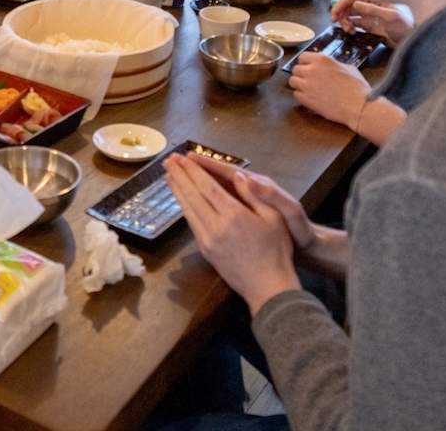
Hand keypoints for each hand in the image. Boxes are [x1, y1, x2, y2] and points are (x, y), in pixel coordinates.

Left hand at [164, 153, 301, 314]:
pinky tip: (181, 200)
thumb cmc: (277, 251)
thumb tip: (237, 175)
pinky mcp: (205, 251)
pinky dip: (184, 208)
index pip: (208, 187)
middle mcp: (216, 226)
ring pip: (187, 210)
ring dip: (177, 191)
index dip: (193, 171)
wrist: (268, 288)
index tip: (182, 158)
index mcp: (234, 215)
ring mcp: (207, 240)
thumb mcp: (274, 218)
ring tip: (169, 175)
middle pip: (192, 196)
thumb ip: (255, 195)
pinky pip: (191, 224)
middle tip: (169, 161)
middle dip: (180, 176)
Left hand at [289, 52, 369, 129]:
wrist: (358, 106)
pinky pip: (295, 94)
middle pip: (295, 69)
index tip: (308, 67)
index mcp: (322, 60)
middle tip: (309, 80)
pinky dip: (300, 96)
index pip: (303, 56)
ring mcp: (307, 85)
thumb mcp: (348, 68)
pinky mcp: (306, 99)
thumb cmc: (357, 87)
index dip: (305, 63)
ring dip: (299, 84)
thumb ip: (333, 65)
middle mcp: (312, 70)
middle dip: (301, 74)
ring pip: (292, 81)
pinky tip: (310, 97)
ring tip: (308, 89)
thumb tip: (329, 67)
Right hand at [332, 0, 412, 45]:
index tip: (334, 13)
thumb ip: (373, 9)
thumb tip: (355, 4)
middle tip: (336, 22)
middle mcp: (371, 6)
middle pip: (349, 6)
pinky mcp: (370, 27)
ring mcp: (370, 17)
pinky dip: (350, 27)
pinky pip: (355, 25)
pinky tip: (352, 32)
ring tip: (347, 29)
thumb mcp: (390, 16)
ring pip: (351, 15)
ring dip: (345, 21)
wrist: (412, 39)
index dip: (342, 4)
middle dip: (341, 13)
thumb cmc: (406, 25)